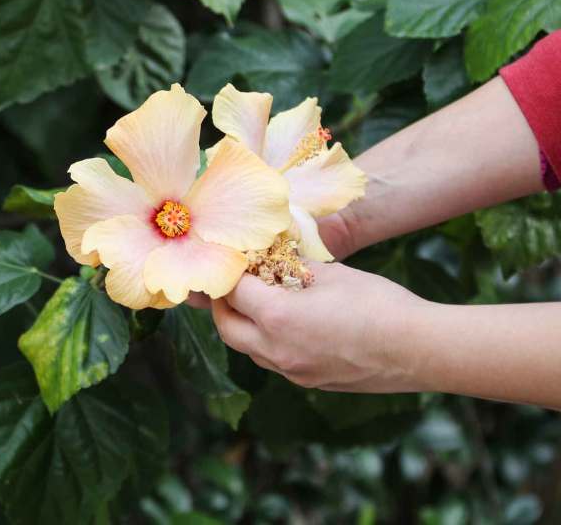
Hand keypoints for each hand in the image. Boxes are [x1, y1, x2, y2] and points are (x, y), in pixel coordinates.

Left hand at [211, 262, 429, 392]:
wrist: (418, 349)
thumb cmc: (378, 304)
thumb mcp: (332, 274)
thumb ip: (296, 268)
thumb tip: (278, 260)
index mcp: (277, 318)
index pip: (234, 292)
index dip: (232, 273)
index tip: (235, 261)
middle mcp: (276, 350)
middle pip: (228, 329)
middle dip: (224, 306)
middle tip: (232, 286)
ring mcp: (293, 372)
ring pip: (249, 351)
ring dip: (244, 327)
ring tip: (257, 305)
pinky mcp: (309, 382)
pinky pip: (274, 362)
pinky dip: (268, 343)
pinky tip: (286, 326)